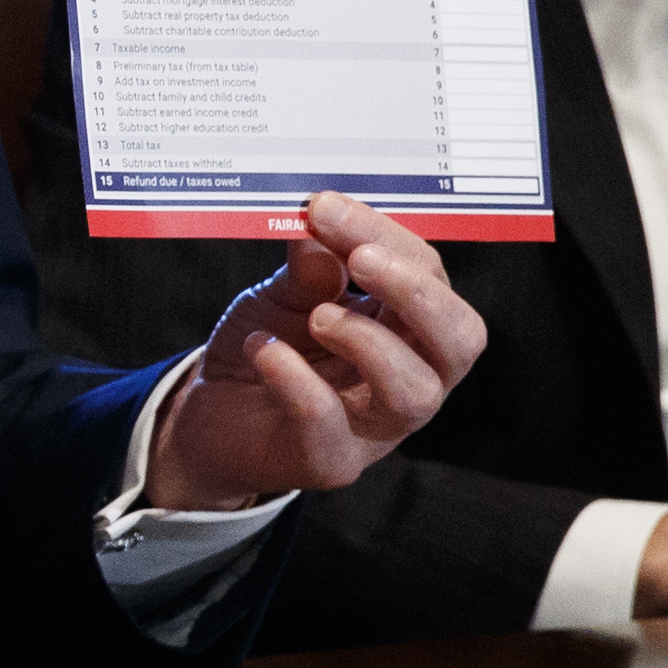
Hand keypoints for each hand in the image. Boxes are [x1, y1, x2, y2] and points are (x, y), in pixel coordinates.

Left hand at [145, 192, 487, 506]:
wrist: (208, 415)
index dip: (385, 236)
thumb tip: (322, 220)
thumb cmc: (269, 348)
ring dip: (367, 341)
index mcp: (410, 329)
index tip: (325, 206)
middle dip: (417, 294)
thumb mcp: (288, 294)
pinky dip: (295, 378)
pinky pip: (328, 420)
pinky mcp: (329, 460)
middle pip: (460, 340)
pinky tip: (263, 349)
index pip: (429, 276)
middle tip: (361, 259)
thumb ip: (312, 265)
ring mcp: (375, 427)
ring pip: (415, 392)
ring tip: (316, 316)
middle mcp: (410, 379)